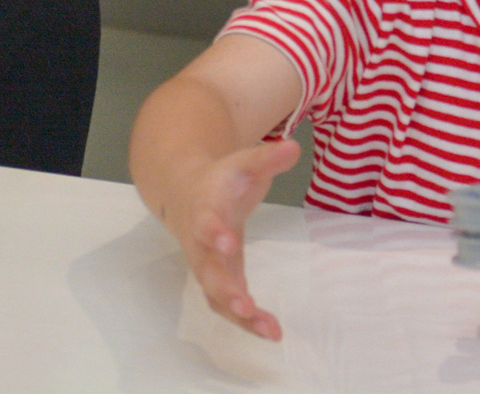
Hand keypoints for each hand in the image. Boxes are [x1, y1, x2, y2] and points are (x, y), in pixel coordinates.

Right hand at [166, 136, 300, 339]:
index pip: (205, 222)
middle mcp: (201, 243)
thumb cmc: (221, 180)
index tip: (228, 243)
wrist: (186, 193)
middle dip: (225, 288)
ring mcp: (208, 265)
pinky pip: (228, 306)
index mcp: (205, 209)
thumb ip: (266, 158)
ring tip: (270, 330)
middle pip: (207, 270)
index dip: (214, 232)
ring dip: (239, 314)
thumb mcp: (242, 163)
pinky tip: (272, 332)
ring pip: (216, 295)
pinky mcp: (218, 280)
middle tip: (245, 305)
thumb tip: (293, 147)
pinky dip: (247, 321)